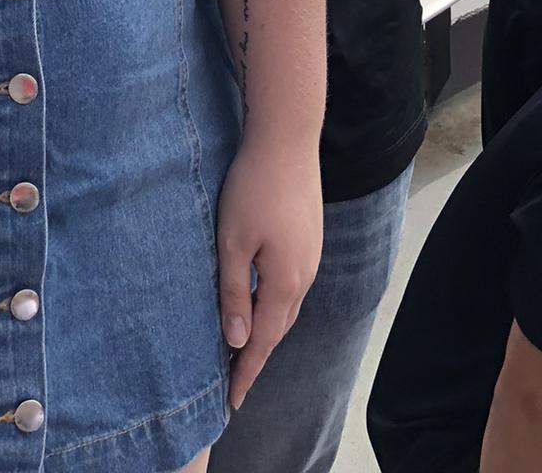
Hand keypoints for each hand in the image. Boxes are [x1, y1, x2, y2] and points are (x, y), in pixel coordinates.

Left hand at [216, 139, 322, 411]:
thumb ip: (234, 292)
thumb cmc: (253, 187)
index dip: (245, 371)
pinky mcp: (308, 239)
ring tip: (244, 348)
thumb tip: (236, 340)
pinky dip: (274, 304)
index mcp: (284, 282)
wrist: (288, 139)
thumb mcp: (232, 241)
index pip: (261, 341)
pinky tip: (261, 301)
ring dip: (266, 330)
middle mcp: (304, 276)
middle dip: (256, 356)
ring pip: (286, 306)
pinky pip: (290, 285)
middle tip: (234, 381)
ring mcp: (310, 257)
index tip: (231, 401)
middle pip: (277, 328)